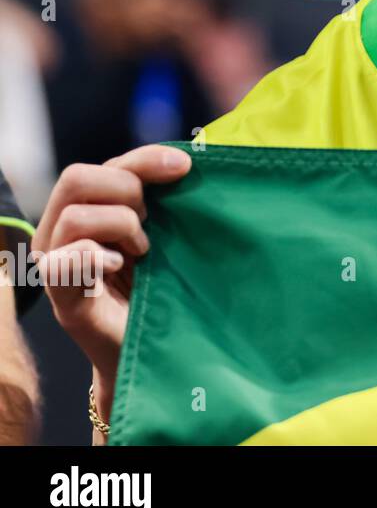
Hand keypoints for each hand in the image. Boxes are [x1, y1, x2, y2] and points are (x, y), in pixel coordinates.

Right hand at [33, 145, 191, 423]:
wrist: (158, 349)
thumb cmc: (165, 286)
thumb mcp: (166, 232)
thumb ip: (163, 197)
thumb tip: (188, 158)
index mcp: (87, 210)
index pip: (106, 165)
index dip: (144, 158)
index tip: (185, 167)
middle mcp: (61, 233)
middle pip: (77, 178)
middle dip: (126, 193)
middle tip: (150, 225)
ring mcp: (57, 265)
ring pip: (76, 216)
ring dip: (121, 227)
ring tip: (142, 252)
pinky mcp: (63, 298)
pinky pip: (65, 261)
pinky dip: (96, 256)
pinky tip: (121, 266)